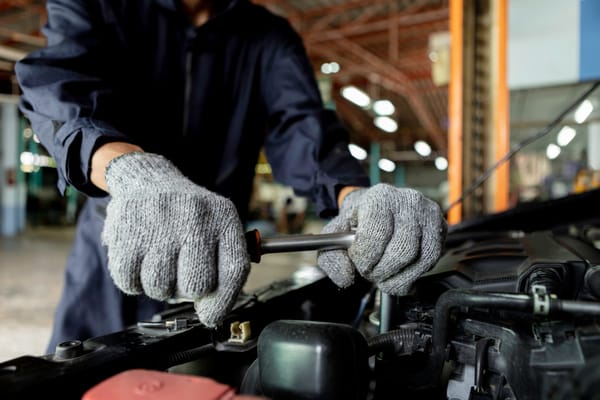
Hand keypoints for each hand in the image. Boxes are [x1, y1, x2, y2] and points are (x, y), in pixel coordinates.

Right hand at [101, 152, 249, 326]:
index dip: (223, 302)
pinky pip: (129, 281)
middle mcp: (196, 217)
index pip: (234, 270)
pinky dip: (132, 281)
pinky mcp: (127, 229)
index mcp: (224, 219)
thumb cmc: (188, 216)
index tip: (211, 315)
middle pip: (196, 285)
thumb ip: (222, 268)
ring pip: (160, 288)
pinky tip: (139, 260)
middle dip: (186, 290)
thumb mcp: (217, 228)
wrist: (147, 180)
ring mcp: (160, 222)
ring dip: (157, 286)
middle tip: (179, 273)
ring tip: (159, 262)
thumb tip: (211, 313)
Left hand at [317, 183, 446, 294]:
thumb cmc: (357, 222)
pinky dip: (413, 275)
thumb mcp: (335, 235)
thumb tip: (346, 278)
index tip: (359, 263)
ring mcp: (428, 213)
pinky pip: (432, 260)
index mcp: (379, 197)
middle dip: (382, 271)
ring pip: (420, 258)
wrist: (375, 207)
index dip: (366, 258)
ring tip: (384, 276)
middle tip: (371, 273)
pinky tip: (399, 274)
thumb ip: (331, 258)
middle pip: (401, 250)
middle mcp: (408, 201)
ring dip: (398, 277)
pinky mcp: (440, 227)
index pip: (377, 234)